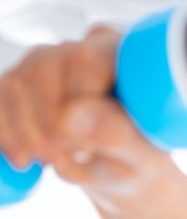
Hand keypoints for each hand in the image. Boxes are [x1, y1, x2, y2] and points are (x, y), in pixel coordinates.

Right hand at [0, 26, 169, 208]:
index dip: (76, 103)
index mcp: (126, 57)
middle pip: (43, 68)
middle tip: (64, 157)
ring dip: (26, 132)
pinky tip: (27, 158)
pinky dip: (6, 133)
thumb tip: (75, 116)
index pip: (87, 60)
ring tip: (54, 160)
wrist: (121, 170)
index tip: (84, 147)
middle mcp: (84, 48)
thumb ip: (117, 135)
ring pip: (15, 82)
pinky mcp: (21, 81)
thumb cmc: (139, 160)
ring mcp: (49, 61)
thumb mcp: (141, 159)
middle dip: (47, 123)